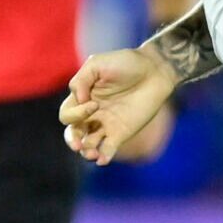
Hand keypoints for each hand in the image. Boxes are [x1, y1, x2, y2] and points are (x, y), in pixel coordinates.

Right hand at [59, 48, 178, 165]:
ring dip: (86, 151)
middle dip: (72, 140)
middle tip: (78, 144)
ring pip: (88, 145)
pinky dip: (103, 156)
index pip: (67, 115)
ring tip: (91, 153)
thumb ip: (82, 79)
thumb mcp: (98, 63)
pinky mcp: (121, 133)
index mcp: (82, 98)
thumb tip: (79, 100)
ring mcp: (106, 125)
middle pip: (72, 133)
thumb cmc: (126, 63)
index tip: (94, 103)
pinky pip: (108, 149)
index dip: (75, 113)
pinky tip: (102, 160)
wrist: (154, 70)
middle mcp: (91, 114)